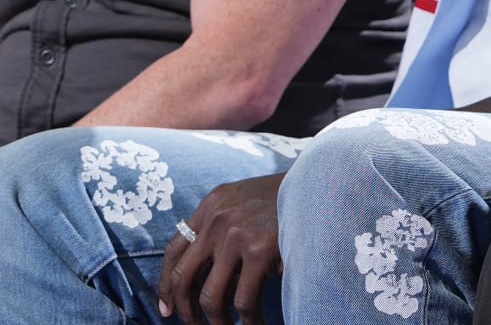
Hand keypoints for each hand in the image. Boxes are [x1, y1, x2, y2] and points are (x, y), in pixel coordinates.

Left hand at [157, 173, 284, 324]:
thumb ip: (224, 224)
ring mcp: (236, 235)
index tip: (167, 308)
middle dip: (185, 310)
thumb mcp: (247, 200)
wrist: (324, 180)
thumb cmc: (289, 195)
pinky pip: (244, 300)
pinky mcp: (260, 250)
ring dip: (215, 322)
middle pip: (184, 277)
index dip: (166, 284)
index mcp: (211, 204)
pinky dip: (249, 320)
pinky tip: (256, 324)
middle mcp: (217, 219)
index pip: (173, 250)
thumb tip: (207, 270)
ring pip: (211, 296)